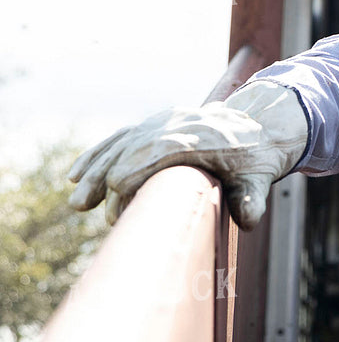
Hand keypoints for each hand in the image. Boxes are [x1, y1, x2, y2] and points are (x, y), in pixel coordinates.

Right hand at [67, 81, 307, 229]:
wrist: (260, 127)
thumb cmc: (256, 161)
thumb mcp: (260, 179)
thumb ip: (252, 199)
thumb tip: (248, 221)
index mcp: (200, 137)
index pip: (154, 155)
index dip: (131, 181)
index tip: (115, 212)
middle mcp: (178, 123)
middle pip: (130, 149)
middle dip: (104, 180)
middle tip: (89, 211)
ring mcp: (165, 120)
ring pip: (121, 142)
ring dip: (95, 170)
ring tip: (78, 203)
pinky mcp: (157, 123)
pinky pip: (122, 136)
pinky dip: (99, 154)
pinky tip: (76, 175)